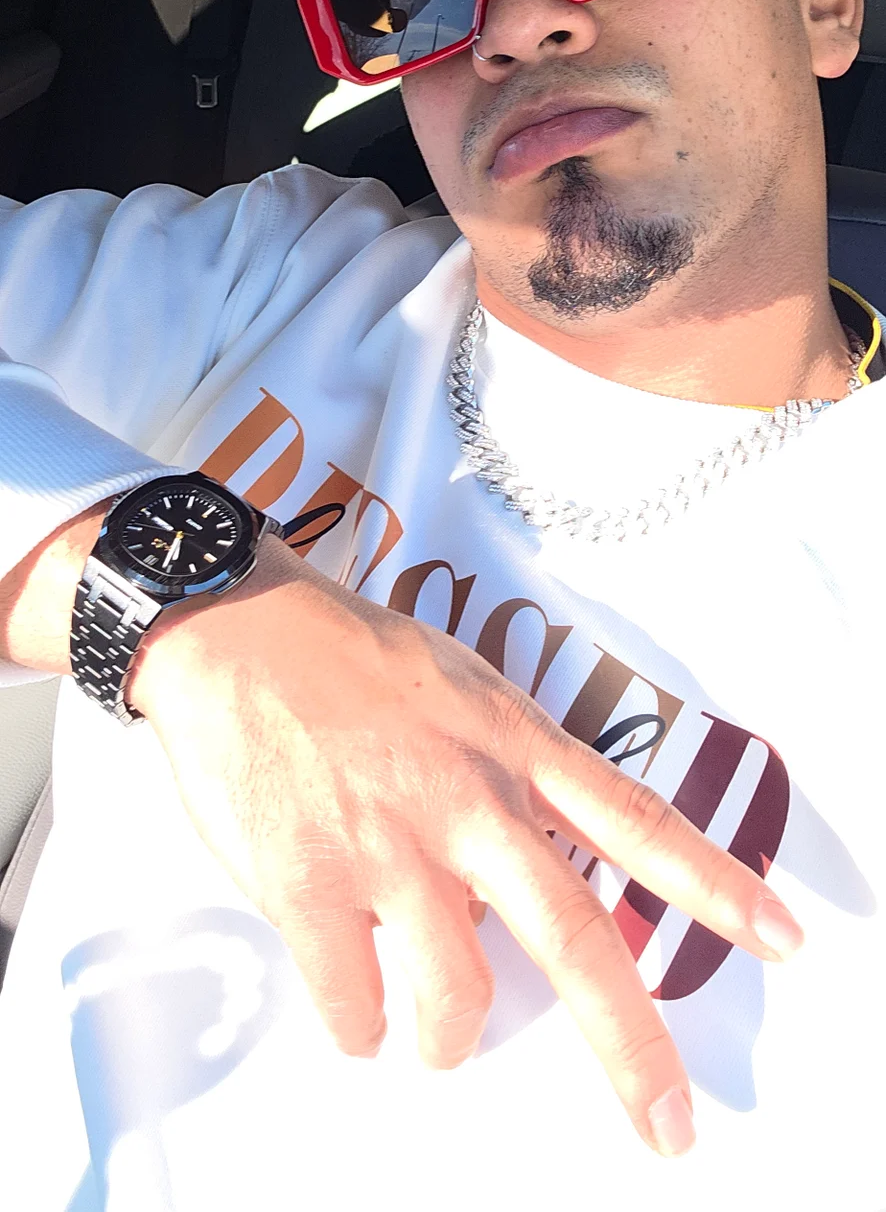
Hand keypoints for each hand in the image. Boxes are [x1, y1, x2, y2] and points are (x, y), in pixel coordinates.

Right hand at [130, 534, 803, 1158]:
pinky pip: (354, 1008)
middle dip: (630, 1047)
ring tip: (434, 1036)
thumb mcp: (459, 686)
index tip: (782, 937)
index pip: (633, 819)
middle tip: (668, 1125)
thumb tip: (512, 885)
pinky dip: (360, 1026)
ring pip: (457, 998)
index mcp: (511, 744)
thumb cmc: (344, 655)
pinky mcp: (309, 883)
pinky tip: (353, 1002)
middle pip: (574, 937)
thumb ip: (504, 774)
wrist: (232, 627)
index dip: (712, 884)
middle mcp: (466, 800)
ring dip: (449, 1039)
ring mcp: (389, 846)